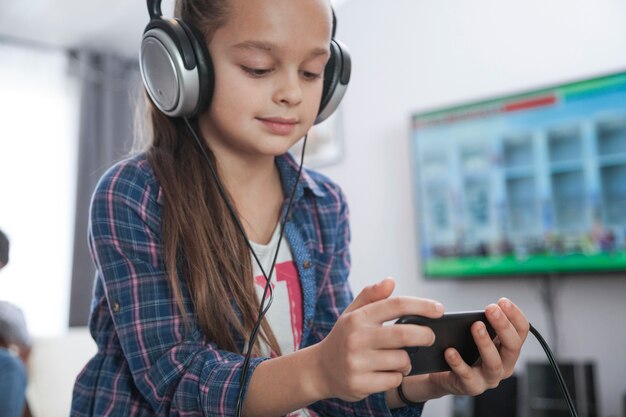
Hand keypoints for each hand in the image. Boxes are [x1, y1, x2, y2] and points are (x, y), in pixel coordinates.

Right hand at [311, 277, 443, 401]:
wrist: (320, 369)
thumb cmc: (344, 337)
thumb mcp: (352, 313)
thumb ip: (371, 295)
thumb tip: (390, 280)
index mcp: (357, 318)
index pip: (395, 305)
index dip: (422, 305)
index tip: (439, 309)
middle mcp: (356, 339)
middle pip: (404, 335)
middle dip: (425, 335)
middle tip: (430, 337)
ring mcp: (357, 362)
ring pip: (402, 360)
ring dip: (408, 361)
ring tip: (400, 359)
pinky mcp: (360, 384)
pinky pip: (394, 380)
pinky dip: (397, 376)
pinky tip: (386, 372)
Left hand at [421, 298, 528, 397]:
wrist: (443, 374)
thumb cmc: (464, 350)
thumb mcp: (477, 335)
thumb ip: (484, 324)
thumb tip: (486, 309)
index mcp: (508, 349)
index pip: (521, 331)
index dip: (515, 315)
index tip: (503, 301)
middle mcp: (504, 365)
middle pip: (512, 346)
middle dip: (503, 326)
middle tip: (491, 309)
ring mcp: (489, 378)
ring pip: (494, 362)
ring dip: (485, 343)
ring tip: (476, 326)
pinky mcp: (472, 386)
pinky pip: (467, 375)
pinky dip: (459, 362)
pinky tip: (450, 351)